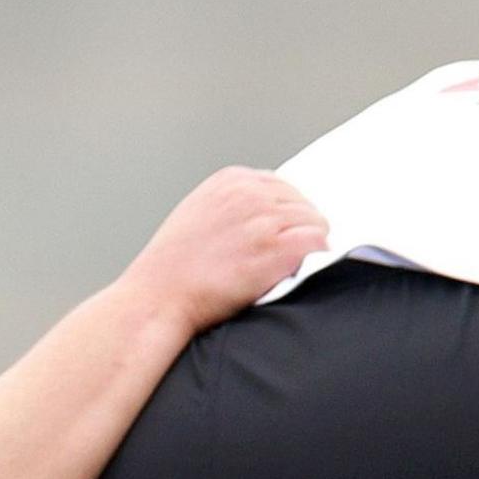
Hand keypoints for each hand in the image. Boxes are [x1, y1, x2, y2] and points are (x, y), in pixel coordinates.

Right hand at [119, 168, 328, 331]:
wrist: (159, 297)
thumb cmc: (172, 267)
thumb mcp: (197, 213)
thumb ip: (233, 204)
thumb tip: (269, 213)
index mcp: (231, 180)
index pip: (283, 187)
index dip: (282, 215)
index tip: (271, 237)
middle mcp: (251, 193)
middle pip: (303, 204)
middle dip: (294, 230)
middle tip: (271, 259)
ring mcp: (265, 220)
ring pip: (316, 223)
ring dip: (304, 247)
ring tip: (275, 269)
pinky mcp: (278, 249)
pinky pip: (319, 244)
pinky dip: (314, 259)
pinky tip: (290, 273)